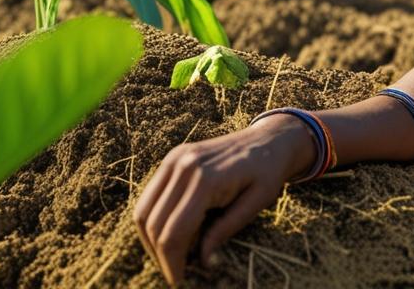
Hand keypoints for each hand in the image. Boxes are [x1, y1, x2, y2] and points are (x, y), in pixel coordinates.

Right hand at [134, 116, 315, 285]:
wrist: (270, 138)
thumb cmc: (268, 171)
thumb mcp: (258, 202)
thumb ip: (227, 229)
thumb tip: (203, 260)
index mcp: (206, 179)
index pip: (174, 231)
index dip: (172, 262)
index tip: (178, 281)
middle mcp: (183, 166)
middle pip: (153, 223)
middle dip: (160, 255)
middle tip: (175, 273)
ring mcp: (173, 159)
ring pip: (143, 211)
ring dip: (151, 239)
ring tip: (171, 256)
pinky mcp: (171, 158)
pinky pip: (149, 196)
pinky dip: (153, 219)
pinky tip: (172, 233)